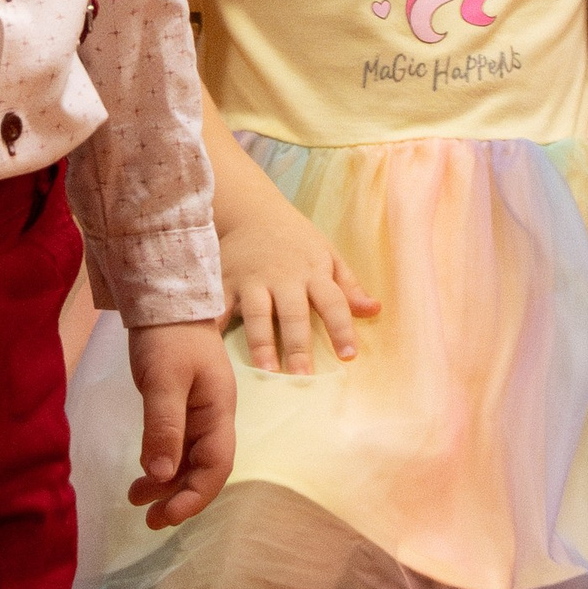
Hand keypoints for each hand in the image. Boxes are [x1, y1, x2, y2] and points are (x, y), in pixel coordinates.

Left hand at [127, 319, 234, 528]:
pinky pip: (175, 446)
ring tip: (137, 501)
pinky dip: (161, 465)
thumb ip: (164, 425)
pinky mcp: (179, 408)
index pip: (216, 466)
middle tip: (149, 520)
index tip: (166, 516)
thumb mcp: (164, 380)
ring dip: (167, 484)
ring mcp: (197, 413)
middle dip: (180, 497)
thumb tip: (162, 474)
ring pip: (188, 461)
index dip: (195, 496)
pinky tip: (142, 476)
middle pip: (204, 469)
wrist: (164, 300)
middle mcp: (212, 418)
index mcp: (218, 411)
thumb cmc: (167, 337)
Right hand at [219, 177, 379, 375]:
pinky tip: (213, 348)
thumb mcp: (328, 255)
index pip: (333, 302)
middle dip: (298, 346)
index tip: (348, 356)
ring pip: (258, 314)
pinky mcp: (225, 280)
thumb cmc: (297, 240)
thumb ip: (348, 286)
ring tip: (266, 371)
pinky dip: (216, 325)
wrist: (253, 211)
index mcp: (313, 272)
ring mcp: (253, 279)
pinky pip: (220, 306)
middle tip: (302, 377)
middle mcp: (283, 277)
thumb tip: (375, 310)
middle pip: (293, 314)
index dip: (342, 329)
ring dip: (261, 343)